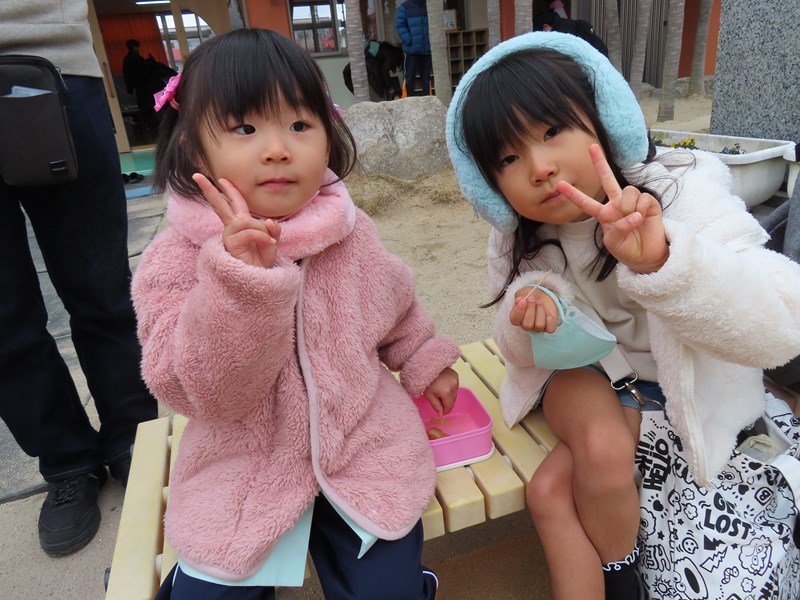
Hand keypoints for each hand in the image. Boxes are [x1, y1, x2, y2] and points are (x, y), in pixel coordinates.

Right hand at [193, 174, 279, 267]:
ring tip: (268, 241)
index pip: (234, 204)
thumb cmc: (262, 261)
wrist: (259, 280)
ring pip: (245, 221)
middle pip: (219, 205)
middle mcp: (232, 228)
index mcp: (241, 225)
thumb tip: (269, 220)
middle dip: (209, 190)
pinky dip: (262, 236)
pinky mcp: (230, 244)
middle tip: (196, 176)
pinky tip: (269, 243)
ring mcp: (229, 236)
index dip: (229, 191)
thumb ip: (273, 230)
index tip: (221, 179)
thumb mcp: (272, 242)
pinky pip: (249, 232)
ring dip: (260, 229)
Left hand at [422, 367, 458, 415]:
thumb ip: (436, 406)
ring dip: (449, 396)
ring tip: (441, 393)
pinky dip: (451, 388)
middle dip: (447, 403)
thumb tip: (441, 414)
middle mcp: (454, 386)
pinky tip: (444, 386)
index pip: (449, 406)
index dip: (446, 410)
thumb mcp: (428, 395)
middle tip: (440, 403)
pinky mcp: (456, 375)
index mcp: (446, 392)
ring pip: (455, 393)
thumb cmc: (426, 381)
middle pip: (453, 400)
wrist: (427, 366)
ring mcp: (456, 380)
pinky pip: (455, 386)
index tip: (442, 412)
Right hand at [510, 287, 558, 332]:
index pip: (514, 320)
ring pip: (539, 326)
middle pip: (527, 325)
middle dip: (531, 310)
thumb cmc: (530, 295)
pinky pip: (550, 329)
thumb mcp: (523, 293)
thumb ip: (520, 296)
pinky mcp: (548, 327)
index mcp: (516, 318)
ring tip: (540, 303)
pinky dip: (549, 320)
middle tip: (532, 299)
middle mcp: (526, 325)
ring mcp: (537, 327)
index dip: (519, 311)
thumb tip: (519, 300)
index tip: (523, 301)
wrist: (542, 294)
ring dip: (540, 311)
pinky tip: (547, 312)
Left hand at [556, 144, 668, 273]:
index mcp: (604, 213)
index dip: (574, 194)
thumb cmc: (626, 249)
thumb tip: (634, 214)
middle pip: (607, 179)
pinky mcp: (649, 202)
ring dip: (629, 207)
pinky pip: (642, 198)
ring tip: (634, 220)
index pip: (586, 203)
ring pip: (628, 191)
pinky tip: (643, 217)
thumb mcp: (614, 242)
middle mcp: (617, 204)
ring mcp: (632, 202)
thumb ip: (618, 227)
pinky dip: (641, 209)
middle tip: (592, 147)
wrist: (646, 255)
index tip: (560, 184)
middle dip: (600, 163)